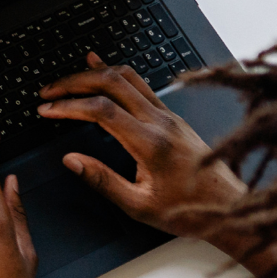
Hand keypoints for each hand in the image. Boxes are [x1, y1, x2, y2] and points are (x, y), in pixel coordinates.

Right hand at [38, 54, 260, 267]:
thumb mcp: (139, 206)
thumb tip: (71, 160)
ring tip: (66, 80)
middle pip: (112, 83)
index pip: (102, 110)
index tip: (47, 110)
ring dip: (93, 74)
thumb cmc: (188, 210)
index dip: (69, 106)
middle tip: (48, 92)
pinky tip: (100, 67)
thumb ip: (102, 181)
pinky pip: (140, 84)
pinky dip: (115, 74)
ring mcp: (169, 115)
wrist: (229, 207)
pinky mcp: (172, 116)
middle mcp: (161, 122)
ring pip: (127, 77)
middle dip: (74, 82)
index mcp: (151, 143)